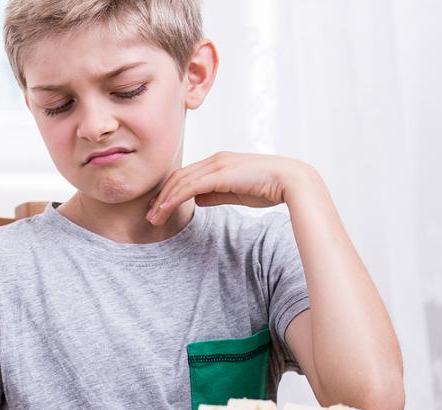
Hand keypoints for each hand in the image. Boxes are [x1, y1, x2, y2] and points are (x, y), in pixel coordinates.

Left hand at [146, 152, 313, 225]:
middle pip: (178, 177)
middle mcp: (215, 160)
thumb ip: (215, 194)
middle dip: (161, 197)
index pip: (186, 176)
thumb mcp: (235, 192)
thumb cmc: (269, 187)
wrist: (291, 181)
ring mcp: (217, 165)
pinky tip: (165, 210)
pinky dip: (174, 199)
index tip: (159, 209)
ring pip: (180, 182)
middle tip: (149, 216)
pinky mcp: (220, 173)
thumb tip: (196, 200)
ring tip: (153, 218)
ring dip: (164, 201)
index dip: (169, 192)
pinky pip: (190, 186)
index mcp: (219, 163)